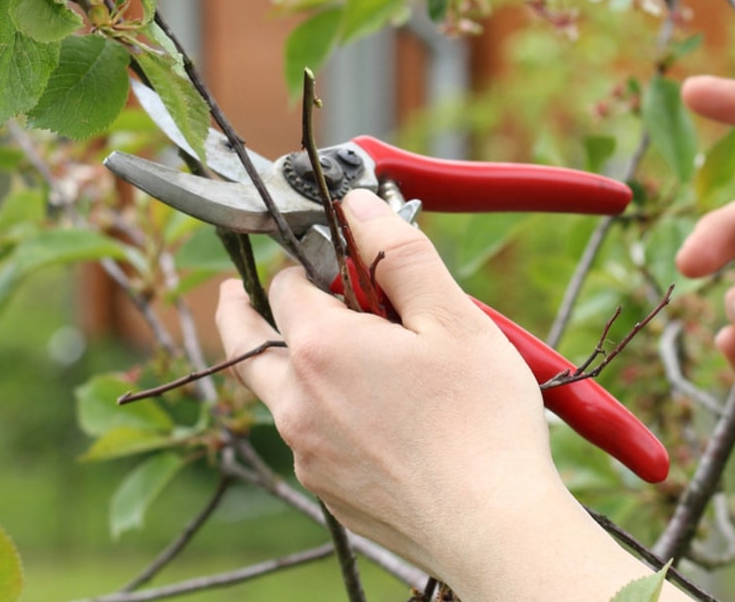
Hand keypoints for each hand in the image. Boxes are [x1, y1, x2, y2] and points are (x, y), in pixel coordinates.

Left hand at [215, 188, 574, 578]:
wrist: (492, 528)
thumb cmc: (481, 424)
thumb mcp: (453, 318)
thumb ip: (399, 254)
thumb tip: (360, 206)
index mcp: (320, 348)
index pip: (285, 282)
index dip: (309, 258)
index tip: (335, 253)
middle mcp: (295, 402)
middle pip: (244, 340)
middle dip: (242, 307)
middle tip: (241, 289)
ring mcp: (306, 452)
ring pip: (280, 394)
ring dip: (296, 365)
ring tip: (345, 353)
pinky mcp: (326, 491)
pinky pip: (310, 438)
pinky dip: (327, 414)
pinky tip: (380, 416)